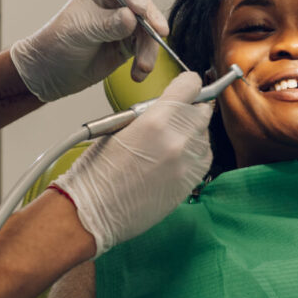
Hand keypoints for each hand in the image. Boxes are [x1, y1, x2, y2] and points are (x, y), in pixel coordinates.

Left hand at [10, 0, 167, 102]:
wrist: (49, 72)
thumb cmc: (56, 42)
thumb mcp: (80, 30)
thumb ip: (107, 24)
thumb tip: (132, 18)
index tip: (141, 9)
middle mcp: (115, 5)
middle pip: (142, 7)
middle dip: (151, 22)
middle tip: (159, 33)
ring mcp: (124, 26)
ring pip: (147, 32)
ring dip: (149, 49)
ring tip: (142, 67)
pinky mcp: (127, 46)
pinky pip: (144, 50)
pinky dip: (145, 62)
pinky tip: (138, 73)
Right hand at [52, 72, 213, 254]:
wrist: (92, 212)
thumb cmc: (96, 173)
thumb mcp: (117, 127)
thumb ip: (148, 114)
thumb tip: (167, 107)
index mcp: (156, 120)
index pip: (190, 85)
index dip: (186, 85)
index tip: (183, 89)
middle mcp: (177, 140)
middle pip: (202, 111)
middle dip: (190, 110)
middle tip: (174, 117)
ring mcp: (186, 165)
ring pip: (205, 136)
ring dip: (192, 134)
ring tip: (168, 143)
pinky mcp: (189, 184)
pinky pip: (203, 160)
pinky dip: (194, 155)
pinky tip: (174, 159)